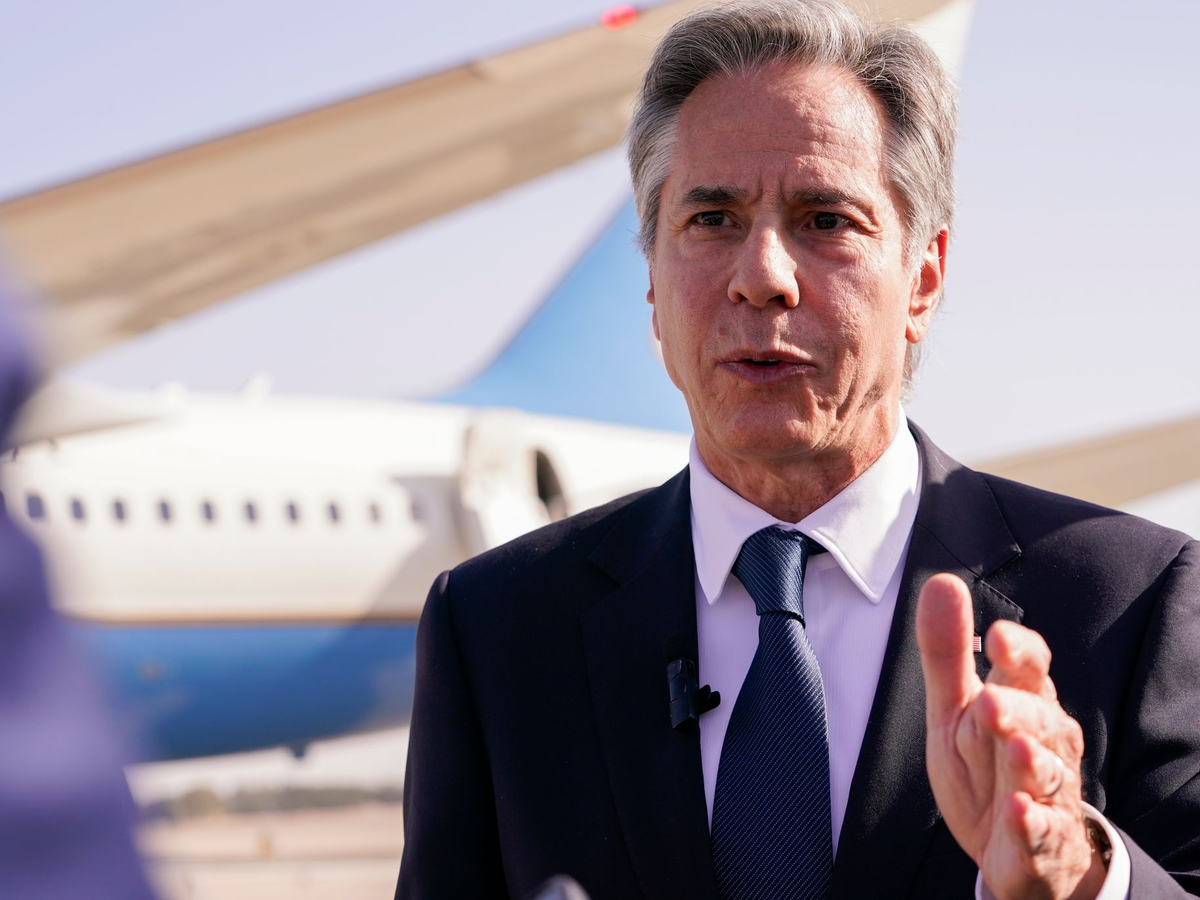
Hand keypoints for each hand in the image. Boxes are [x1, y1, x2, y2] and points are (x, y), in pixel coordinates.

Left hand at [916, 573, 1106, 899]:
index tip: (999, 638)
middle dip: (1019, 710)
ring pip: (1048, 773)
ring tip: (1017, 749)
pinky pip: (1042, 832)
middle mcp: (1046, 743)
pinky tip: (1019, 812)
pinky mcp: (1043, 840)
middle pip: (1040, 720)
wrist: (1012, 846)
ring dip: (1033, 763)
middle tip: (991, 702)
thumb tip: (942, 581)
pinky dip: (1032, 823)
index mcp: (1024, 701)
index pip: (1031, 669)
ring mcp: (1048, 793)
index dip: (1020, 653)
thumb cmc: (985, 764)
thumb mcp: (954, 706)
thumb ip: (947, 650)